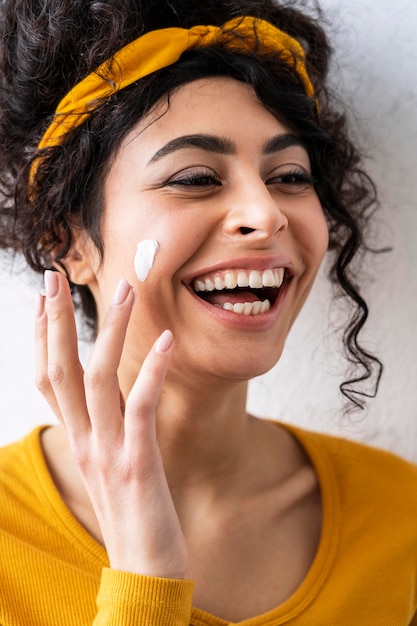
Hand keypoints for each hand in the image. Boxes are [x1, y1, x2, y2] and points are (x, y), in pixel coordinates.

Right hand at [35, 271, 187, 578]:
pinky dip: (151, 370)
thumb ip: (107, 429)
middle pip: (61, 371)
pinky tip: (166, 339)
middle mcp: (86, 442)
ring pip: (97, 380)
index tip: (44, 300)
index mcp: (79, 440)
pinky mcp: (138, 463)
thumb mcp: (113, 465)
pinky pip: (141, 407)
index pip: (49, 380)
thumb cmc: (134, 514)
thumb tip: (112, 398)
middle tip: (54, 276)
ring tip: (123, 289)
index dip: (43, 338)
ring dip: (109, 331)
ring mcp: (109, 452)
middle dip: (57, 321)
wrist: (145, 571)